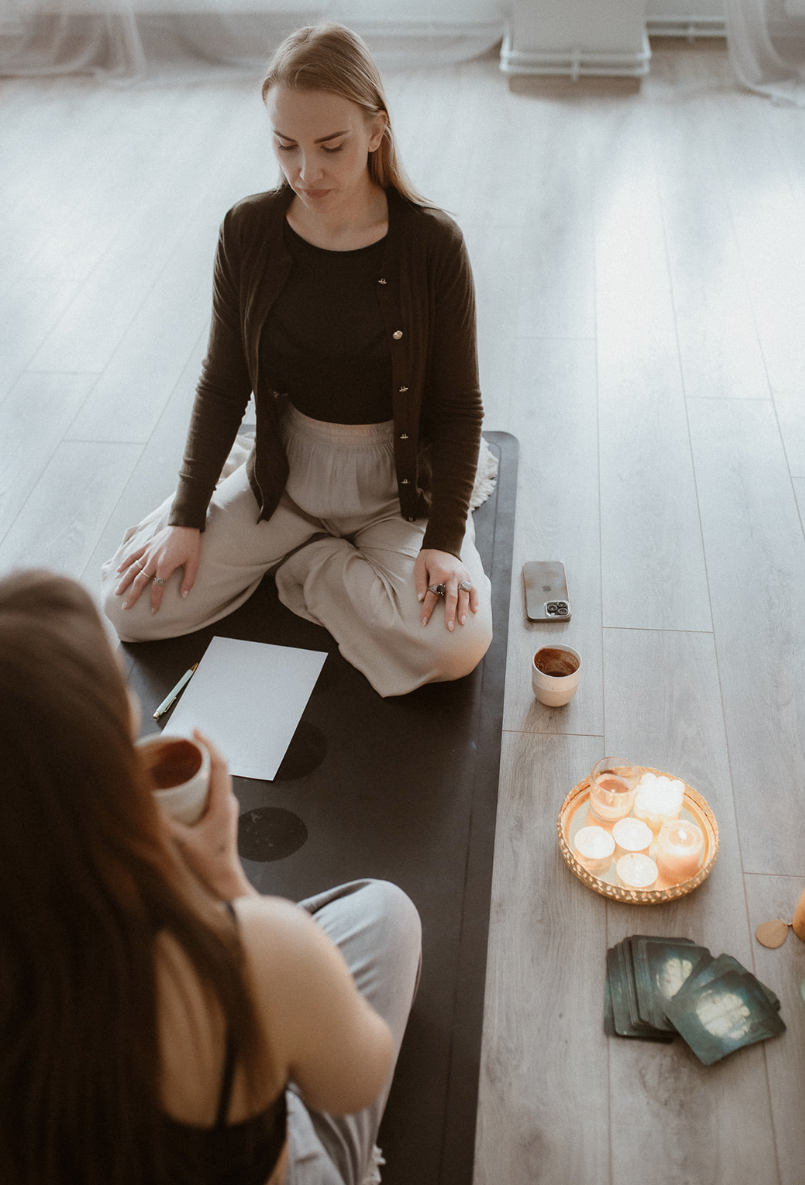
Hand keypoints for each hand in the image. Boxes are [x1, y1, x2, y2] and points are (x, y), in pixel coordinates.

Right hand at [115, 525, 200, 613]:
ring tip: (117, 592)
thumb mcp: (194, 563)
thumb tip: (183, 596)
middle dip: (132, 595)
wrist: (184, 525)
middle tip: (126, 607)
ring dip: (124, 582)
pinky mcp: (146, 546)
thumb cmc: (190, 545)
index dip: (155, 601)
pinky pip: (133, 556)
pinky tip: (118, 571)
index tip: (153, 611)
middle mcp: (153, 561)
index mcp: (165, 566)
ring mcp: (148, 553)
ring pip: (132, 570)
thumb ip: (188, 581)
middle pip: (139, 581)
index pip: (157, 588)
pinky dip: (125, 563)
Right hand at [164, 731, 255, 900]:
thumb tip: (138, 804)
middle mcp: (226, 804)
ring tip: (172, 761)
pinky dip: (192, 785)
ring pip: (210, 781)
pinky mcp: (216, 820)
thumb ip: (159, 825)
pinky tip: (174, 788)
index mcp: (223, 804)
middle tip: (175, 744)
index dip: (208, 744)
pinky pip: (206, 793)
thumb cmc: (208, 870)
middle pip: (215, 769)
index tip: (194, 730)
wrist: (224, 889)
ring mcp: (223, 812)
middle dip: (196, 753)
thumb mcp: (179, 845)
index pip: (220, 764)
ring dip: (194, 769)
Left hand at [415, 549, 479, 630]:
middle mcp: (452, 575)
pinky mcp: (468, 576)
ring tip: (462, 623)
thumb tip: (420, 599)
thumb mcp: (420, 567)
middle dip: (450, 613)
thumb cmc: (428, 558)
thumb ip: (420, 583)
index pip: (432, 594)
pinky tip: (475, 611)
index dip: (427, 609)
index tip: (423, 622)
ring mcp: (462, 576)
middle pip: (451, 597)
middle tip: (449, 627)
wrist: (443, 545)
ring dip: (463, 610)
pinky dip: (475, 600)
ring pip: (464, 595)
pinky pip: (473, 589)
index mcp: (438, 573)